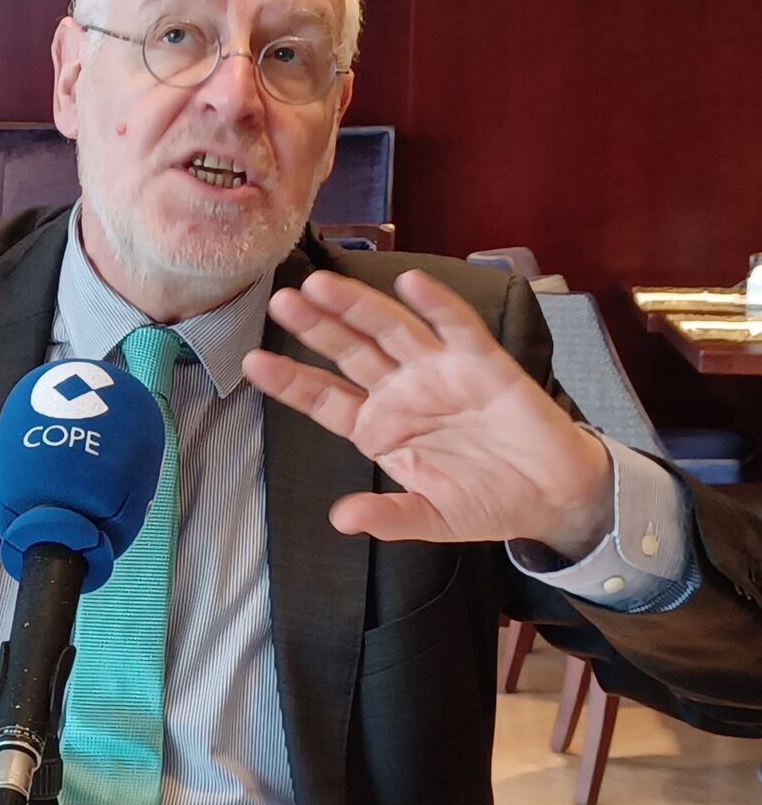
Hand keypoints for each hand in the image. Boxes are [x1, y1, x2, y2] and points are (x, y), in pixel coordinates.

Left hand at [241, 269, 613, 559]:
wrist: (553, 497)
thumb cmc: (486, 503)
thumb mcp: (431, 520)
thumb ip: (387, 518)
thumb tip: (341, 519)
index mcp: (380, 429)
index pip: (325, 400)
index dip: (291, 381)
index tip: (252, 364)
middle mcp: (402, 392)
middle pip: (350, 352)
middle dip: (316, 327)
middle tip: (281, 301)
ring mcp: (439, 373)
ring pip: (390, 330)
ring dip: (358, 306)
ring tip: (322, 284)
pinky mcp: (483, 363)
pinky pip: (455, 327)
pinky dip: (435, 304)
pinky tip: (410, 284)